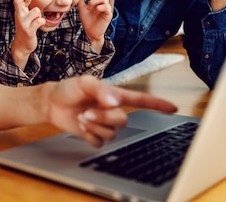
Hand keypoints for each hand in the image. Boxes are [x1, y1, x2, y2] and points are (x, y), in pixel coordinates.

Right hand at [11, 0, 45, 67]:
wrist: (22, 45)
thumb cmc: (26, 28)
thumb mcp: (25, 15)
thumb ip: (27, 3)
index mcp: (19, 12)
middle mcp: (19, 16)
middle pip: (19, 2)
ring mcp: (23, 23)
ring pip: (36, 11)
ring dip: (39, 15)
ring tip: (37, 21)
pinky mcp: (28, 30)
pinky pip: (40, 21)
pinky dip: (41, 22)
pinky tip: (39, 25)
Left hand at [46, 75, 177, 146]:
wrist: (51, 103)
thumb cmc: (69, 89)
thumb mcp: (84, 82)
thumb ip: (100, 89)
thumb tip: (114, 101)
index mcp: (115, 95)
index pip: (141, 100)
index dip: (158, 104)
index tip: (173, 107)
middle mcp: (112, 110)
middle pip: (123, 121)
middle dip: (104, 118)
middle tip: (86, 112)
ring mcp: (104, 123)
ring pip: (112, 133)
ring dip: (94, 126)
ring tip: (81, 116)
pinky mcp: (95, 135)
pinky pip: (100, 143)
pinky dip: (89, 136)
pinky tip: (81, 127)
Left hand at [77, 0, 112, 52]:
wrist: (90, 33)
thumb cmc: (88, 21)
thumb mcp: (82, 8)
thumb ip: (81, 0)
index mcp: (98, 0)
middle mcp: (103, 2)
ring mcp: (107, 8)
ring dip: (94, 1)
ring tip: (89, 7)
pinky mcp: (108, 14)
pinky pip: (105, 6)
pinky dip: (98, 7)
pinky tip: (95, 11)